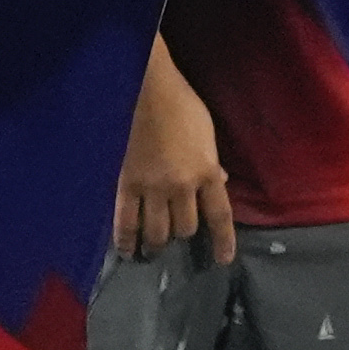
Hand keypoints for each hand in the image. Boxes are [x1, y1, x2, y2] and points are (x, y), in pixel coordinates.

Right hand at [115, 57, 234, 263]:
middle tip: (176, 236)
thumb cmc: (182, 105)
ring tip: (153, 249)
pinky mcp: (127, 183)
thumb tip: (220, 183)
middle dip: (182, 235)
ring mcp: (152, 187)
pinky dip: (126, 240)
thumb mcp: (207, 134)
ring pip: (158, 231)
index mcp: (206, 172)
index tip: (222, 260)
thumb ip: (212, 163)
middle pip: (185, 227)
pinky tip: (126, 250)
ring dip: (157, 243)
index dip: (222, 242)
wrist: (147, 90)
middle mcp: (182, 186)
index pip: (219, 216)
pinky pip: (126, 220)